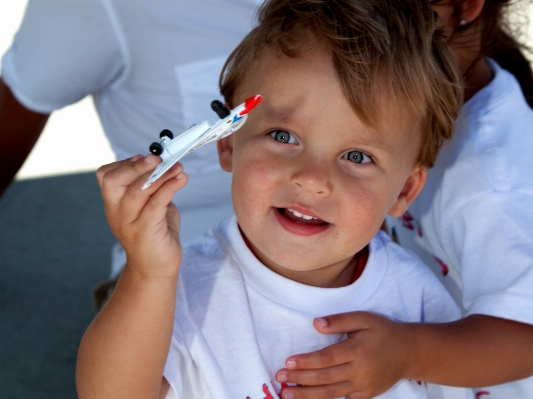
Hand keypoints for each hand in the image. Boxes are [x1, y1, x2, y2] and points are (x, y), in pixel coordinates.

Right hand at [96, 154, 187, 277]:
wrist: (156, 269)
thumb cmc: (155, 235)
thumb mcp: (151, 206)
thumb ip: (153, 187)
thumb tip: (164, 164)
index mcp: (114, 204)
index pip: (106, 176)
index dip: (125, 163)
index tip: (145, 157)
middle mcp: (116, 213)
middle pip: (115, 181)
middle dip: (138, 166)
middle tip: (159, 158)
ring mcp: (129, 223)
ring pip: (138, 191)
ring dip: (161, 175)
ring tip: (178, 167)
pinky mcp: (145, 232)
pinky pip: (156, 204)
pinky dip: (169, 188)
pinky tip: (181, 180)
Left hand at [275, 312, 415, 398]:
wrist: (409, 352)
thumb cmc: (383, 331)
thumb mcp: (363, 318)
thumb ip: (339, 320)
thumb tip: (316, 324)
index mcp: (357, 350)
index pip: (326, 358)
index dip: (306, 362)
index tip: (288, 362)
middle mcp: (359, 371)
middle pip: (325, 378)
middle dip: (300, 379)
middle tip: (279, 378)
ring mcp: (363, 386)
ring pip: (330, 393)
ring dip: (307, 395)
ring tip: (286, 394)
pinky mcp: (366, 395)